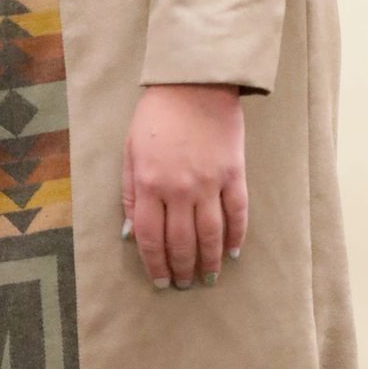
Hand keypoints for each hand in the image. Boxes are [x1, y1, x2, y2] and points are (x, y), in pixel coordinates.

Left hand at [121, 84, 247, 290]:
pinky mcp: (234, 174)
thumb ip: (131, 193)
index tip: (160, 280)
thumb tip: (131, 233)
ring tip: (207, 278)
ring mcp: (209, 183)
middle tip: (184, 285)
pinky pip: (237, 213)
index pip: (150, 238)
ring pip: (211, 235)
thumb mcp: (130, 151)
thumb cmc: (156, 116)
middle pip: (181, 242)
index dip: (155, 264)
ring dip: (209, 262)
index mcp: (149, 184)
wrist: (194, 83)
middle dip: (182, 269)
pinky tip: (232, 253)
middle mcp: (179, 189)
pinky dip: (236, 236)